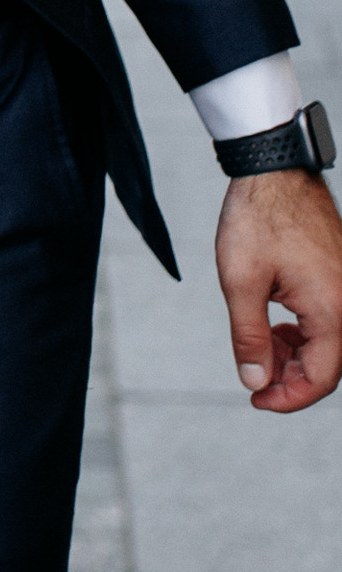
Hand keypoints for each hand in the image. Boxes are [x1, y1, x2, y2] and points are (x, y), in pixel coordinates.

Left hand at [215, 167, 341, 412]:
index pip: (322, 377)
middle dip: (292, 379)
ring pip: (329, 343)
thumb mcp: (241, 283)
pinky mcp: (339, 276)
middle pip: (329, 364)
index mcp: (331, 308)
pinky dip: (303, 334)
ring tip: (261, 351)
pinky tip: (275, 329)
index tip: (257, 400)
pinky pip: (328, 320)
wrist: (274, 171)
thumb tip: (255, 381)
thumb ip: (250, 337)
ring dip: (296, 357)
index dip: (289, 398)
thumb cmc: (257, 219)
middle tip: (254, 379)